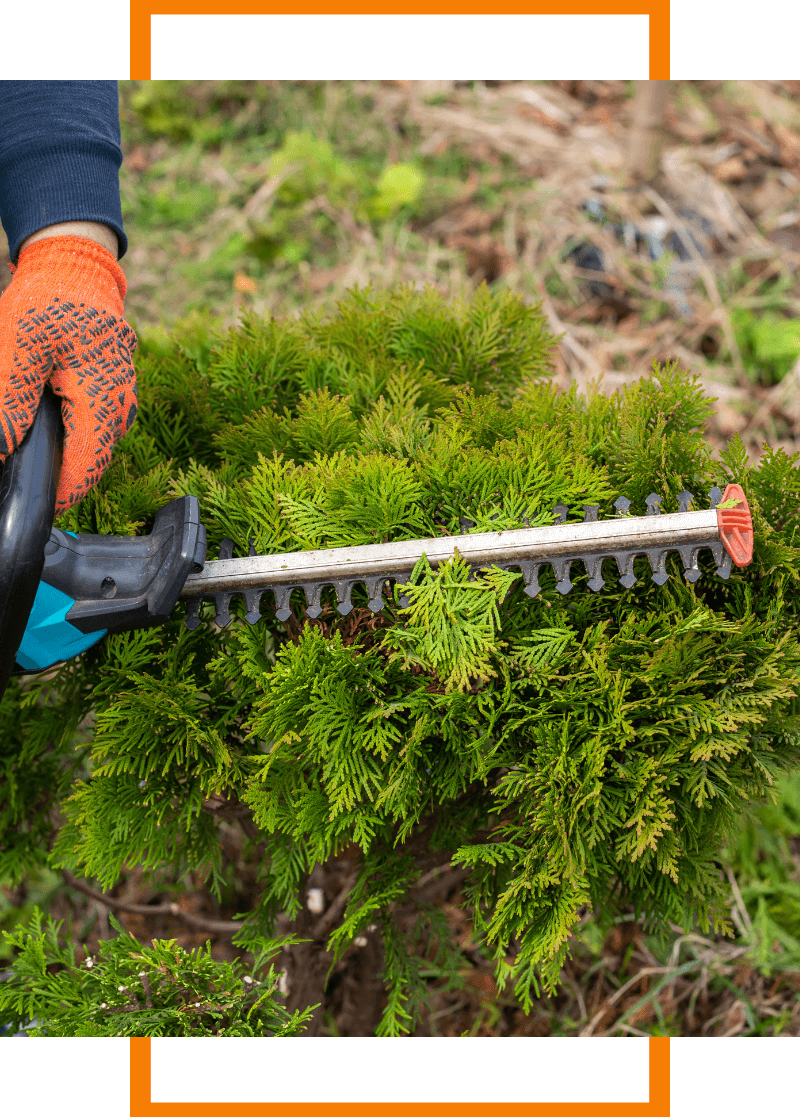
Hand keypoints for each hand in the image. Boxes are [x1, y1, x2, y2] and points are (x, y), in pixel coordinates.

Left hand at [0, 233, 136, 513]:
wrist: (75, 268)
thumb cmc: (48, 301)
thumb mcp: (16, 345)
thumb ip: (10, 400)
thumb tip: (2, 452)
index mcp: (102, 399)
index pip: (86, 466)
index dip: (61, 493)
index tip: (33, 504)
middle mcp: (120, 406)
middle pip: (91, 463)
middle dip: (61, 477)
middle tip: (25, 478)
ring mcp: (121, 401)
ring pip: (94, 448)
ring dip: (67, 458)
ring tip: (32, 454)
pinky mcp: (113, 394)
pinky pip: (95, 429)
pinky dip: (72, 438)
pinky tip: (46, 429)